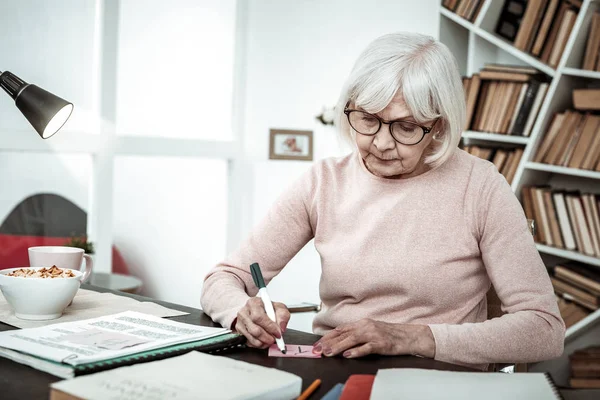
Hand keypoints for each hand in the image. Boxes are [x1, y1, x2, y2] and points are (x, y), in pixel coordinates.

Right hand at [234, 297, 289, 348]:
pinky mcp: (239, 331)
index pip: (259, 317)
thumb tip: (281, 328)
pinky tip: (263, 340)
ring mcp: (240, 322)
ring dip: (263, 342)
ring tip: (270, 340)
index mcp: (254, 303)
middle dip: (267, 337)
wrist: (258, 310)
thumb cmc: (267, 309)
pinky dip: (258, 344)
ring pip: (252, 338)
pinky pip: (248, 342)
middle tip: (274, 339)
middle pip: (254, 330)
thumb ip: (283, 316)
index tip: (278, 333)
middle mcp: (244, 312)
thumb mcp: (279, 308)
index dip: (269, 327)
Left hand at [313, 318, 434, 358]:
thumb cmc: (389, 335)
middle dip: (328, 343)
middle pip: (343, 334)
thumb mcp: (370, 331)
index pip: (340, 329)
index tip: (317, 344)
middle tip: (317, 350)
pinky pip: (367, 347)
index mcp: (362, 323)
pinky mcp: (381, 343)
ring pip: (352, 340)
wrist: (408, 336)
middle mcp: (366, 326)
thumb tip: (339, 341)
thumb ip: (356, 334)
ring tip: (328, 353)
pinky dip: (357, 351)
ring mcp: (373, 334)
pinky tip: (348, 355)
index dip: (327, 337)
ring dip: (339, 346)